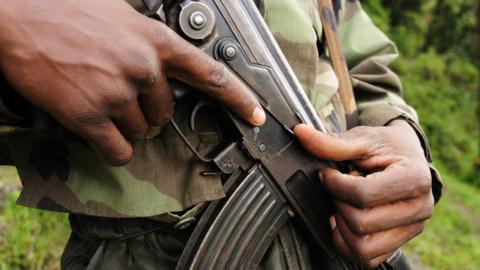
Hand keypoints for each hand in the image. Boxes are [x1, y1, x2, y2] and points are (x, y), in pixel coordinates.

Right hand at [0, 0, 263, 164]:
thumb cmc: (63, 8)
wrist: (15, 13)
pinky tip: (97, 132)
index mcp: (154, 39)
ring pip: (140, 132)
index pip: (210, 73)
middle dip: (145, 110)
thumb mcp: (120, 14)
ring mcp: (117, 93)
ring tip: (96, 99)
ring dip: (123, 125)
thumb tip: (160, 67)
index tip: (256, 114)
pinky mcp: (90, 116)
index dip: (238, 97)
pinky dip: (112, 148)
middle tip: (117, 92)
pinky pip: (118, 150)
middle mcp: (143, 67)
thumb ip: (147, 42)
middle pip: (164, 112)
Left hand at [294, 120, 433, 267]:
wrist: (407, 156)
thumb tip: (301, 134)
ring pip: (363, 247)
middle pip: (361, 223)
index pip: (363, 195)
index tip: (329, 174)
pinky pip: (367, 258)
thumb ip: (332, 142)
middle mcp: (419, 208)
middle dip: (339, 203)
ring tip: (344, 204)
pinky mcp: (400, 243)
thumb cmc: (388, 147)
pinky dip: (348, 243)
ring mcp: (411, 229)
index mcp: (415, 179)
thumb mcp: (362, 139)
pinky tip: (344, 221)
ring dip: (342, 226)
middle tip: (339, 188)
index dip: (336, 185)